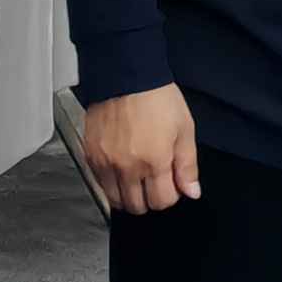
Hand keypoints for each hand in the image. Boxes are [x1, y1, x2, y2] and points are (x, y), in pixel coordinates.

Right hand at [79, 85, 201, 215]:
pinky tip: (120, 170)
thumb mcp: (184, 128)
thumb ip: (187, 165)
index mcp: (155, 161)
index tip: (171, 183)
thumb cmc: (157, 97)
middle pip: (138, 206)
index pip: (162, 201)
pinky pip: (100, 185)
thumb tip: (191, 192)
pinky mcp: (91, 156)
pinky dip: (111, 185)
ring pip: (116, 201)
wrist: (125, 75)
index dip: (170, 195)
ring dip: (128, 196)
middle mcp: (128, 168)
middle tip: (154, 182)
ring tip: (136, 179)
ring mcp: (106, 163)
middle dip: (150, 199)